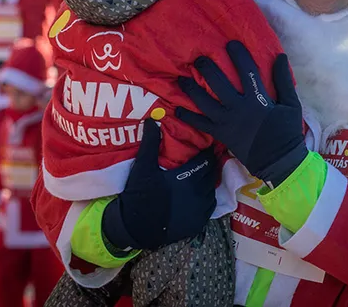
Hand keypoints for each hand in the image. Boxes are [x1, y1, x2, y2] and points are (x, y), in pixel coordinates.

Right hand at [101, 121, 216, 251]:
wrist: (135, 226)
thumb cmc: (139, 194)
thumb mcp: (143, 166)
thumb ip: (151, 143)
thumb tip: (152, 121)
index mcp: (188, 178)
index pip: (205, 161)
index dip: (207, 153)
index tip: (206, 147)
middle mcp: (198, 193)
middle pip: (211, 174)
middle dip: (209, 166)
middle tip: (205, 160)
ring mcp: (199, 210)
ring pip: (212, 190)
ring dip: (209, 182)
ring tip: (203, 176)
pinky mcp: (197, 223)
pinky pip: (210, 207)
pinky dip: (207, 199)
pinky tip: (200, 195)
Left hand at [176, 41, 306, 186]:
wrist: (279, 161)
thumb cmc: (287, 131)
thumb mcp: (291, 104)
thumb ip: (283, 80)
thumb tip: (280, 56)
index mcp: (258, 100)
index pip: (247, 72)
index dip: (239, 56)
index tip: (231, 43)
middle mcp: (239, 108)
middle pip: (219, 84)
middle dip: (207, 69)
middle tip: (199, 59)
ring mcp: (227, 122)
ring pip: (205, 103)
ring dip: (192, 90)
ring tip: (181, 79)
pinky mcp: (221, 135)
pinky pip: (201, 125)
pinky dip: (189, 117)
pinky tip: (178, 109)